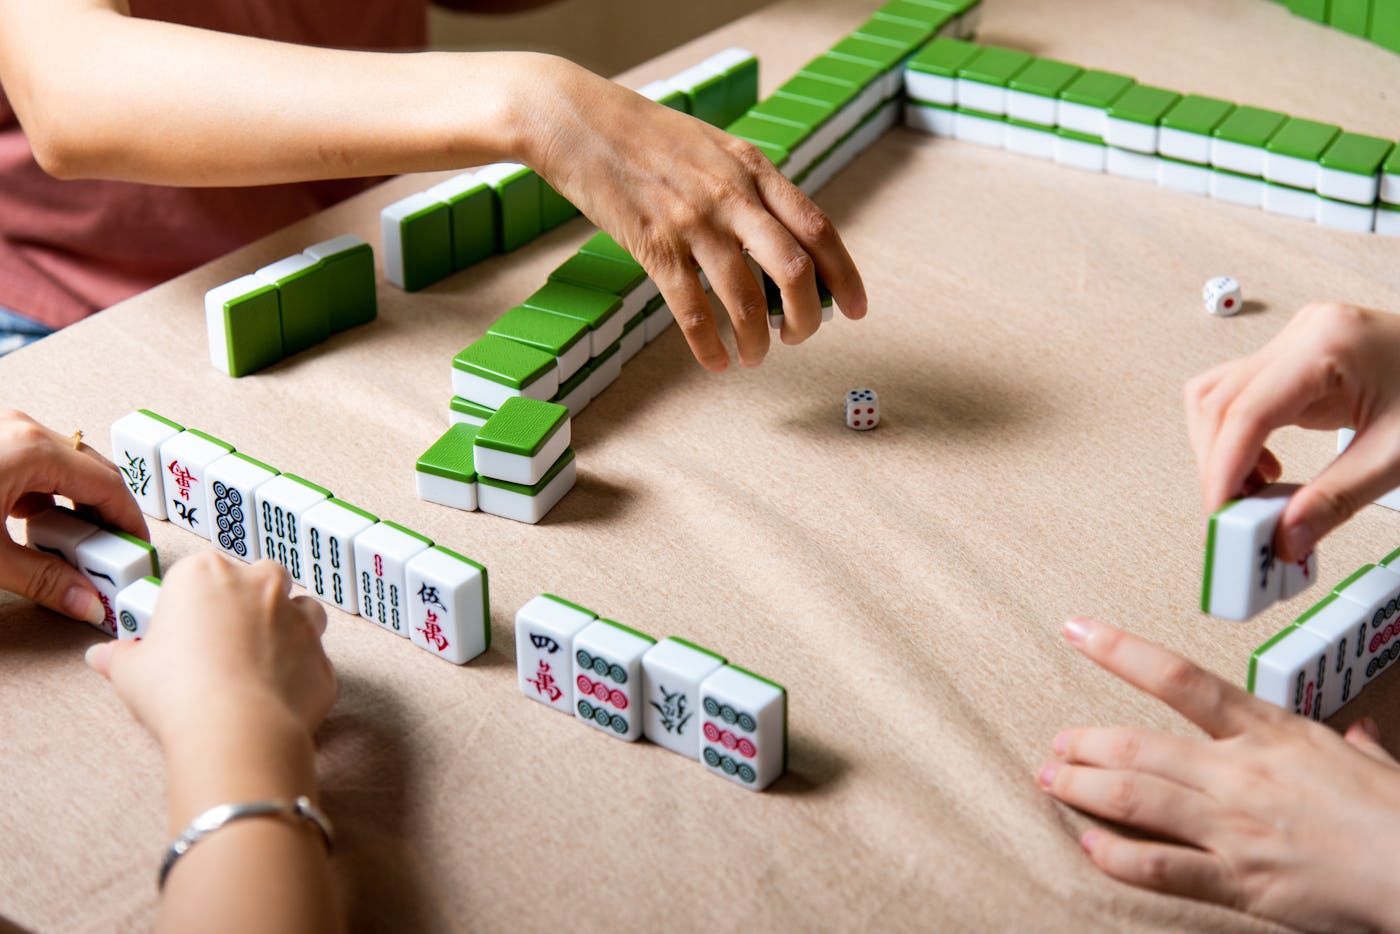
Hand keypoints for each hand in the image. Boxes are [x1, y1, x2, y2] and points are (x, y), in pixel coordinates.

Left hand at [0, 408, 147, 623]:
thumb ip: (40, 579)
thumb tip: (86, 602)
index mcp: (30, 448)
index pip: (108, 485)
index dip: (130, 522)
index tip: (138, 551)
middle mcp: (21, 429)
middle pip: (91, 472)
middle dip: (104, 517)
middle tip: (107, 558)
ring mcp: (4, 431)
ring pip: (62, 467)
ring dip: (73, 507)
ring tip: (69, 548)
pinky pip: (32, 464)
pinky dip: (43, 496)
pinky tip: (32, 527)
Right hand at [87, 553, 338, 926]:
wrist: (235, 730)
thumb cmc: (178, 692)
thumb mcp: (130, 671)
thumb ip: (119, 656)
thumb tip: (103, 656)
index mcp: (206, 573)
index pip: (200, 573)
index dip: (192, 603)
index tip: (183, 630)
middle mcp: (260, 585)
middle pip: (260, 579)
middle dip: (248, 602)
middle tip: (224, 642)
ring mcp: (299, 619)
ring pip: (302, 609)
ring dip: (287, 629)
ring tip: (258, 664)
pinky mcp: (323, 658)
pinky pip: (315, 660)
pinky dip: (301, 673)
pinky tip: (276, 697)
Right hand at [525, 57, 867, 371]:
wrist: (578, 121)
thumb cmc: (647, 136)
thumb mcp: (715, 149)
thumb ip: (750, 189)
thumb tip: (783, 243)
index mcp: (753, 169)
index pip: (818, 228)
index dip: (845, 275)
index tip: (856, 309)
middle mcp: (731, 196)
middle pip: (794, 269)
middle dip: (808, 316)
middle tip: (799, 338)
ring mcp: (692, 222)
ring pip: (746, 299)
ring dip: (757, 339)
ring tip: (755, 356)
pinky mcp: (653, 245)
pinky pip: (691, 310)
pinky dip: (709, 346)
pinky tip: (716, 362)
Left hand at [1040, 617, 1399, 932]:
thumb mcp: (1374, 767)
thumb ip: (1352, 748)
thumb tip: (1356, 736)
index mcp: (1271, 732)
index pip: (1179, 678)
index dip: (1120, 650)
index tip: (1077, 631)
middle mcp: (1241, 772)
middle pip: (1135, 745)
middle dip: (1083, 743)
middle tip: (1056, 744)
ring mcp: (1235, 826)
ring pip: (1132, 796)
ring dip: (1082, 788)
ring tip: (1053, 782)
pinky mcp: (1240, 880)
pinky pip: (1159, 866)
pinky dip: (1116, 855)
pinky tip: (1090, 845)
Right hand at [1184, 302, 1399, 562]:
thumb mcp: (1399, 455)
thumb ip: (1336, 499)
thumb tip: (1285, 538)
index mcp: (1329, 344)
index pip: (1247, 410)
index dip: (1224, 467)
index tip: (1221, 514)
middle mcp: (1303, 334)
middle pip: (1217, 400)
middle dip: (1216, 464)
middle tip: (1231, 516)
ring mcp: (1296, 342)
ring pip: (1216, 396)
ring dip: (1220, 450)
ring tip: (1249, 494)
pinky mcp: (1295, 360)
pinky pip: (1241, 397)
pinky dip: (1239, 439)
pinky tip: (1267, 469)